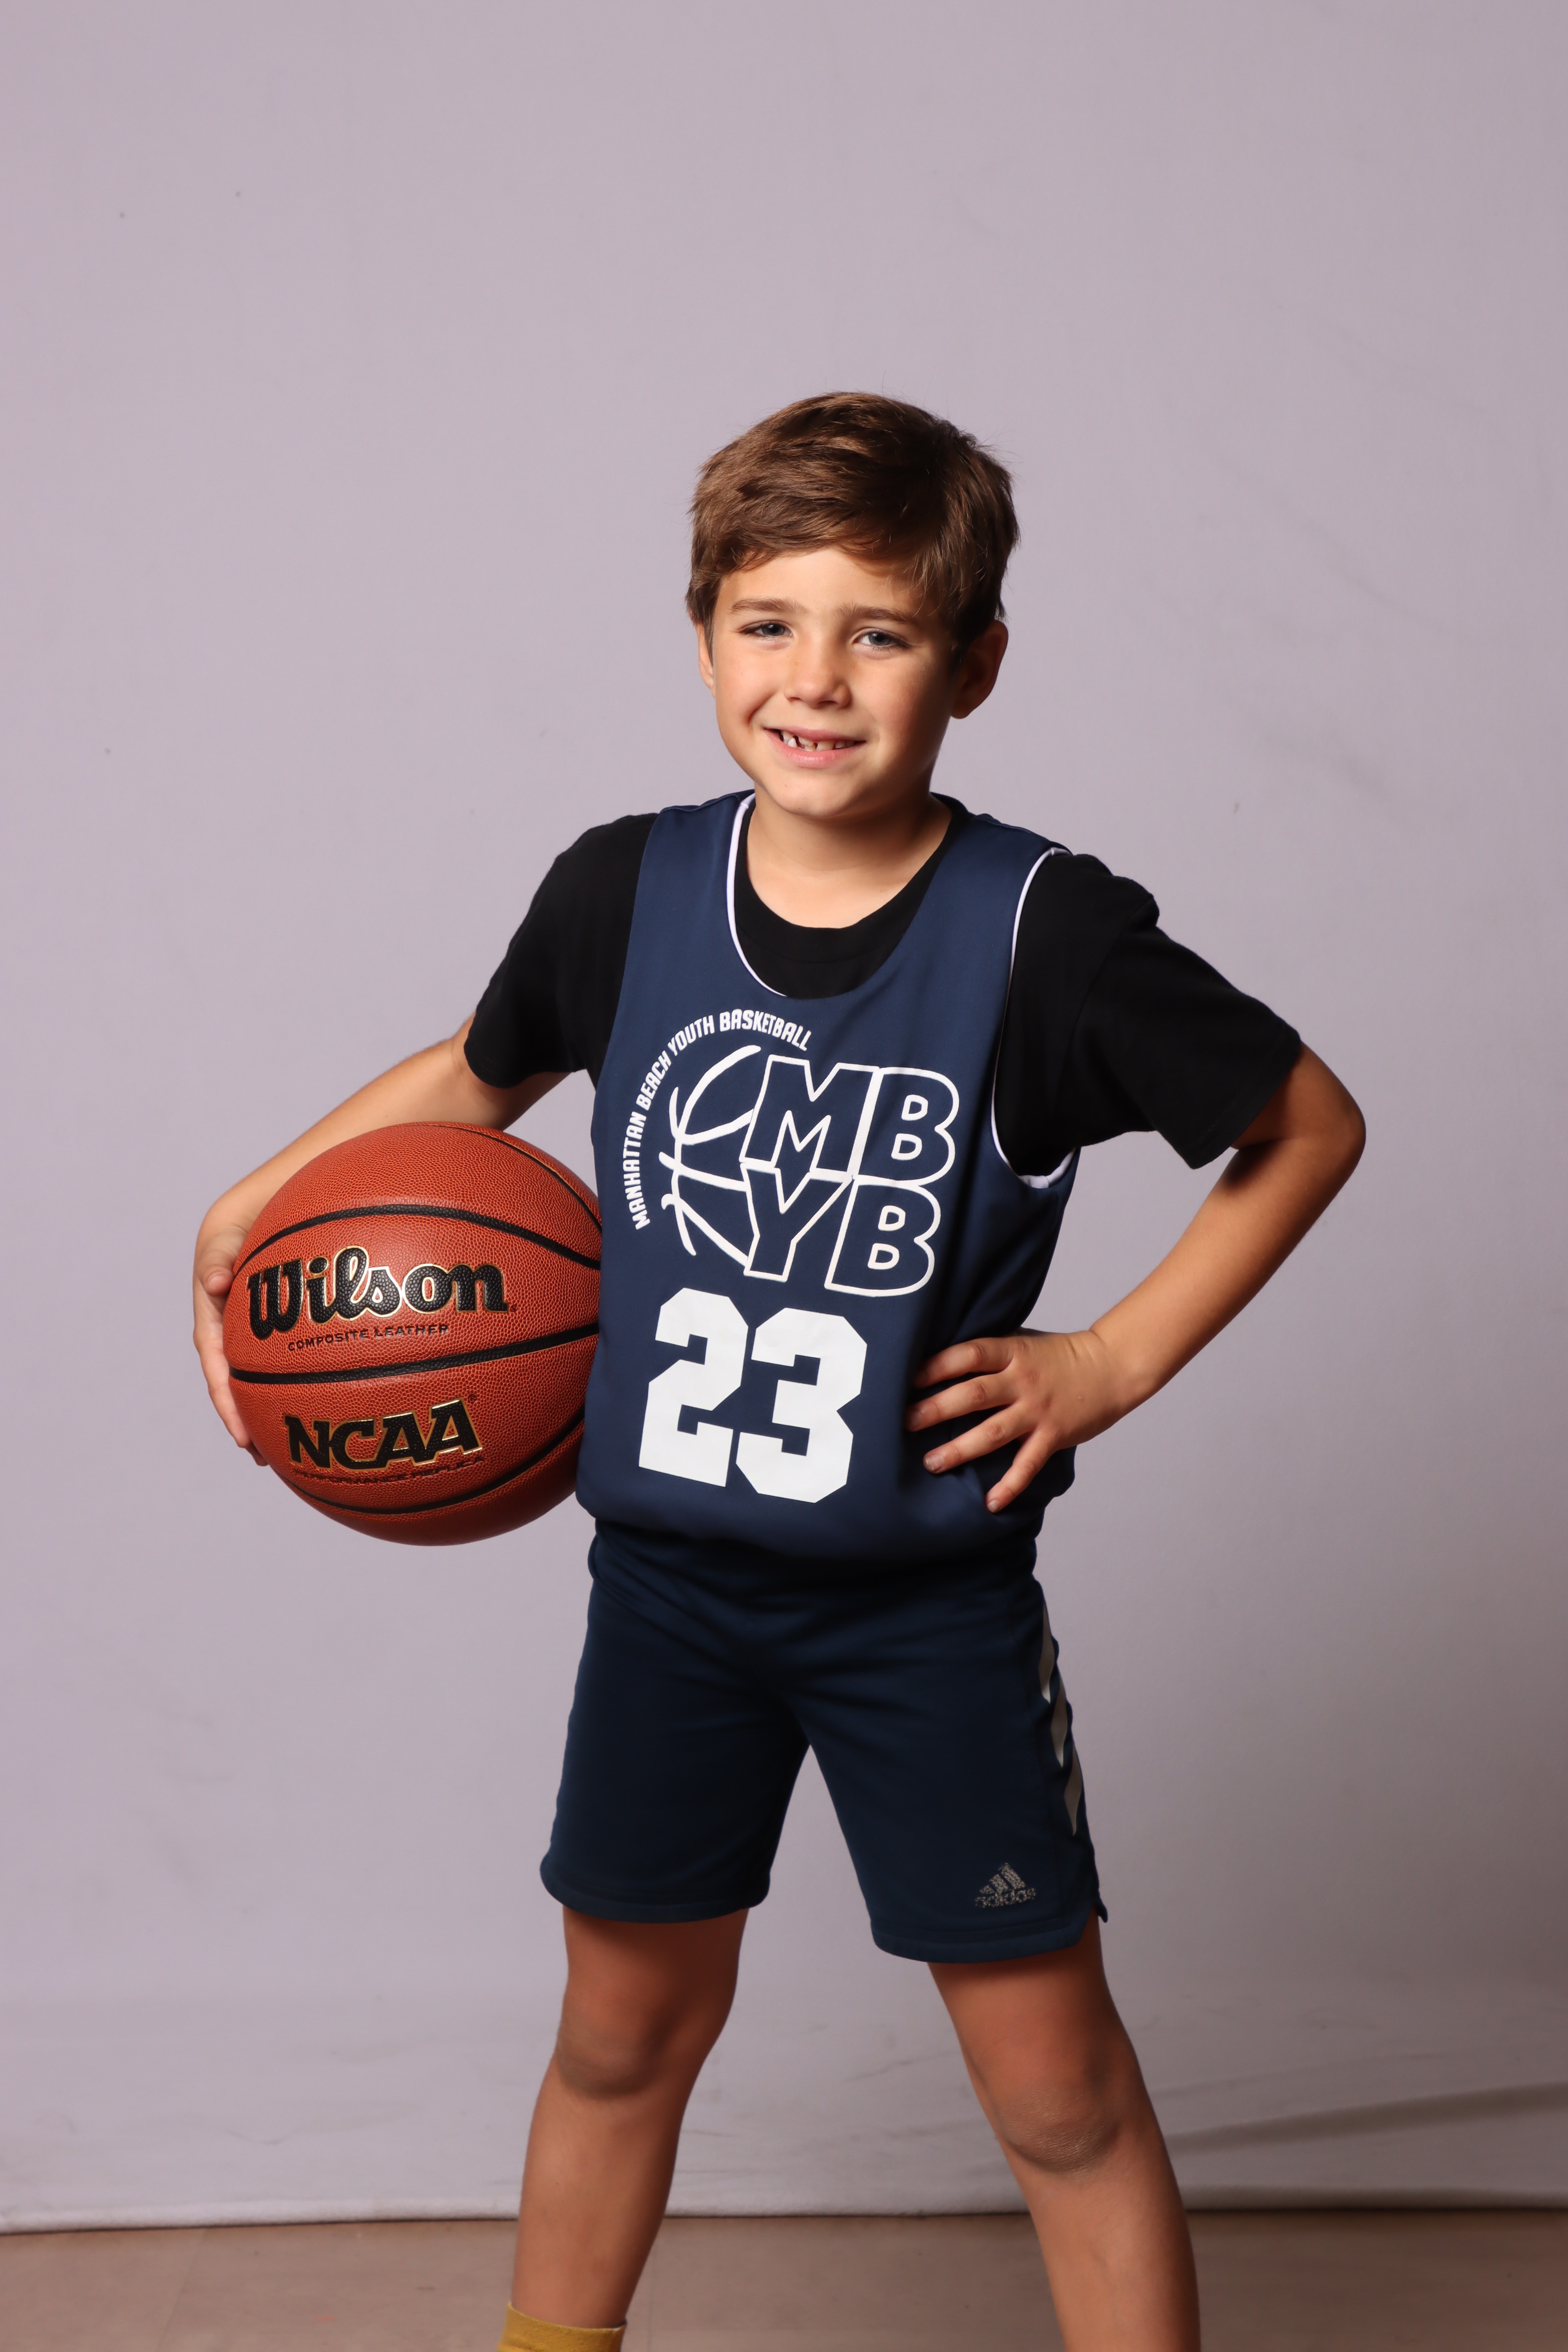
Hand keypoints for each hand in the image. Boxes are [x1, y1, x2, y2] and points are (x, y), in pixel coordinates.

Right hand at [193, 1212, 264, 1461]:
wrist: (245, 1220)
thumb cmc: (232, 1231)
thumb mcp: (221, 1241)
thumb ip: (217, 1258)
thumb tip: (216, 1282)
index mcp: (212, 1321)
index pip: (217, 1369)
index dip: (228, 1403)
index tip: (241, 1434)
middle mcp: (228, 1335)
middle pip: (234, 1386)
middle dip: (246, 1421)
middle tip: (263, 1456)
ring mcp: (248, 1336)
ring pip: (256, 1379)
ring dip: (264, 1410)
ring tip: (283, 1450)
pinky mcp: (269, 1333)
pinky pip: (279, 1362)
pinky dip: (289, 1383)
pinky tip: (312, 1405)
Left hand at [905, 1327, 1133, 1512]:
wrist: (1112, 1367)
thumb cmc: (1060, 1356)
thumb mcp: (1024, 1343)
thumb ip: (991, 1355)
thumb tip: (941, 1364)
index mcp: (1012, 1352)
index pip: (968, 1355)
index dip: (936, 1366)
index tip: (907, 1379)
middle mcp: (1022, 1381)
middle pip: (972, 1395)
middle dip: (935, 1410)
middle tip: (905, 1424)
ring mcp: (1038, 1410)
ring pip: (992, 1432)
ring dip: (960, 1449)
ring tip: (932, 1463)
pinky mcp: (1053, 1436)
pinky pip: (1027, 1464)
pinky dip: (1009, 1485)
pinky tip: (990, 1502)